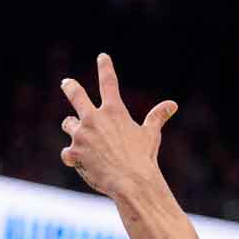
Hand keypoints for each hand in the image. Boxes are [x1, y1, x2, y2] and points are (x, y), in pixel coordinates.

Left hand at [59, 53, 176, 201]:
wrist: (131, 182)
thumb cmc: (143, 158)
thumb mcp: (150, 135)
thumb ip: (157, 117)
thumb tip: (172, 104)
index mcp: (114, 111)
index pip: (109, 82)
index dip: (105, 67)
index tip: (102, 56)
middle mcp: (94, 118)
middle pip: (77, 95)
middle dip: (71, 87)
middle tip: (66, 82)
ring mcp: (81, 135)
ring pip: (68, 125)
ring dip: (73, 129)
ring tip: (82, 139)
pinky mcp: (73, 152)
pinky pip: (67, 152)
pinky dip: (72, 157)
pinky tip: (81, 163)